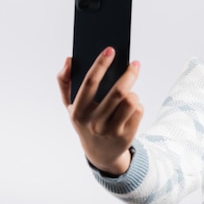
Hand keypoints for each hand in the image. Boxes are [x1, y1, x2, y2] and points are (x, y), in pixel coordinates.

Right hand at [57, 47, 143, 175]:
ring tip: (129, 92)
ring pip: (131, 101)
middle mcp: (94, 122)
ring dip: (133, 93)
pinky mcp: (126, 136)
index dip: (100, 64)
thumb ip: (65, 81)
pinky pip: (139, 111)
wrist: (100, 153)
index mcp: (78, 111)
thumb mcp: (70, 105)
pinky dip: (137, 105)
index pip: (90, 83)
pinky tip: (131, 108)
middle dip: (129, 74)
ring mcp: (111, 131)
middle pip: (118, 92)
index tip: (110, 50)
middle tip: (135, 63)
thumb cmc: (85, 121)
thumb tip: (69, 59)